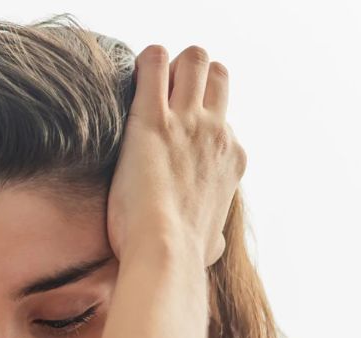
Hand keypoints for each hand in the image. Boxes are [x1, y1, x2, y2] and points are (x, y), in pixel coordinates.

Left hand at [106, 45, 245, 267]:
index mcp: (232, 158)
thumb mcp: (212, 245)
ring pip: (194, 59)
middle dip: (192, 74)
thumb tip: (213, 245)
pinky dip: (144, 61)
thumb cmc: (183, 256)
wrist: (166, 254)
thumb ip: (214, 235)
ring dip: (170, 64)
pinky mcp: (154, 118)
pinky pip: (155, 62)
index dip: (196, 118)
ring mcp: (189, 121)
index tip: (173, 129)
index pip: (222, 117)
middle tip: (162, 95)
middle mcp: (217, 133)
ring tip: (146, 85)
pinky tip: (129, 77)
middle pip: (216, 75)